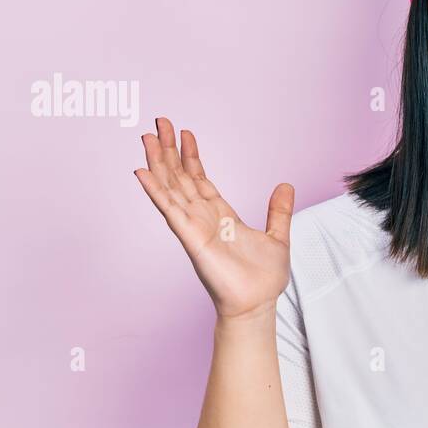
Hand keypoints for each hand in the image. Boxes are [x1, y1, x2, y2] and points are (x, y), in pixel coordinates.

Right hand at [133, 116, 294, 320]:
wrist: (257, 304)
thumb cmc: (263, 279)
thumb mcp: (278, 236)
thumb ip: (278, 211)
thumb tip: (286, 186)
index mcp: (221, 215)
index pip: (200, 179)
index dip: (192, 156)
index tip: (185, 133)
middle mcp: (203, 218)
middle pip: (181, 177)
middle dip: (170, 150)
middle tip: (160, 122)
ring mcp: (194, 227)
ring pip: (171, 188)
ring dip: (158, 162)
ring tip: (147, 137)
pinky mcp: (191, 239)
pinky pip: (170, 211)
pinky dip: (156, 191)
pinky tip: (142, 173)